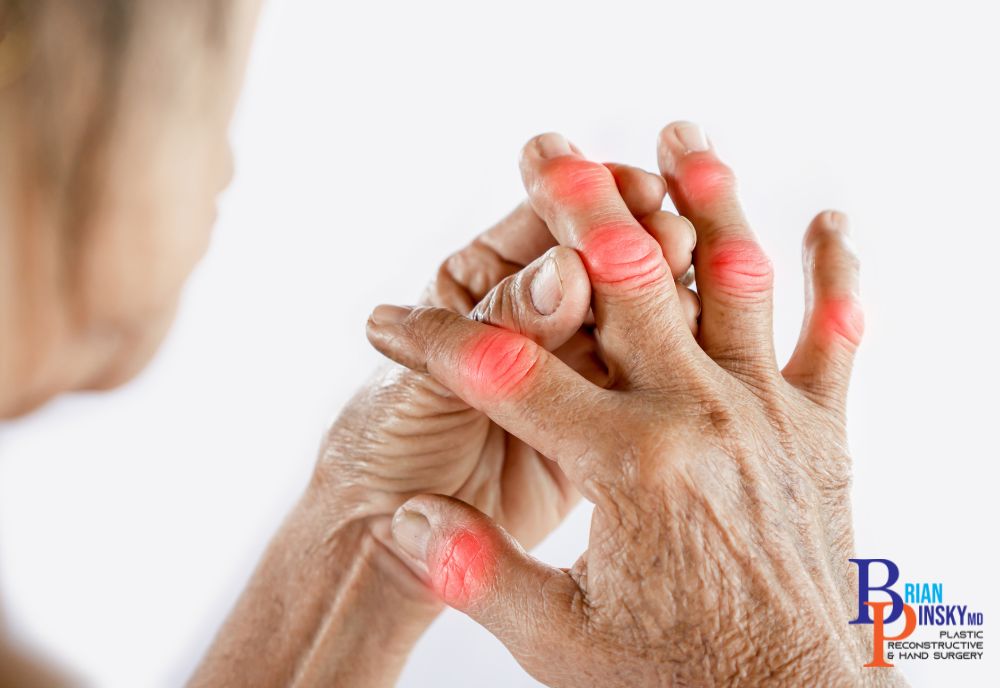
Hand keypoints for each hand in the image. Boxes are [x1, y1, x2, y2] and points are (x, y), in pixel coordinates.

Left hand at [194, 155, 699, 687]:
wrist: (385, 538)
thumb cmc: (385, 443)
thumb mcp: (432, 379)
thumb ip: (501, 328)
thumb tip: (568, 271)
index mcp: (482, 281)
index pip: (543, 227)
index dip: (588, 203)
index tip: (638, 190)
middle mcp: (534, 315)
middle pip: (599, 266)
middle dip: (639, 245)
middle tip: (676, 238)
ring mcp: (570, 367)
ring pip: (634, 321)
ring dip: (667, 303)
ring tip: (695, 297)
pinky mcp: (597, 423)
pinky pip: (643, 384)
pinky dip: (674, 365)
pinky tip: (704, 354)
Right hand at [368, 124, 899, 686]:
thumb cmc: (672, 680)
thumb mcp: (560, 639)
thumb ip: (477, 570)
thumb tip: (403, 516)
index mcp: (627, 467)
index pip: (506, 375)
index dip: (433, 341)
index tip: (386, 321)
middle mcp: (702, 418)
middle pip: (627, 282)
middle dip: (575, 207)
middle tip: (544, 149)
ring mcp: (768, 415)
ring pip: (735, 282)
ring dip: (706, 201)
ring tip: (678, 137)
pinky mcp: (819, 431)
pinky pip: (835, 338)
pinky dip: (838, 276)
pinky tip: (831, 222)